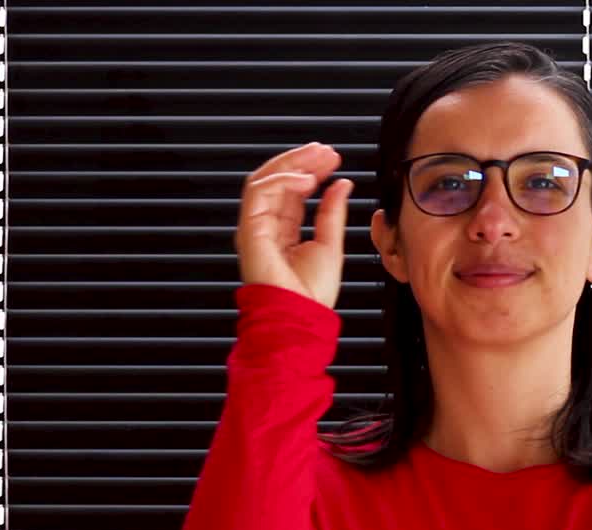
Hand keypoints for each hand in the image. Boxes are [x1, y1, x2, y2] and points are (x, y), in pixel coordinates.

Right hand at [235, 141, 352, 308]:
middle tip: (325, 150)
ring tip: (318, 157)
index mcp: (284, 232)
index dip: (311, 171)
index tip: (332, 159)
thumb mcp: (331, 244)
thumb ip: (332, 212)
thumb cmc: (311, 294)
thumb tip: (341, 185)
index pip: (294, 192)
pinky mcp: (250, 229)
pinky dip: (283, 180)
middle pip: (278, 182)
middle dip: (301, 161)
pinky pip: (259, 192)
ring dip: (292, 164)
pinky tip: (307, 178)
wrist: (299, 315)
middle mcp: (267, 227)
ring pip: (265, 180)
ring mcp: (256, 227)